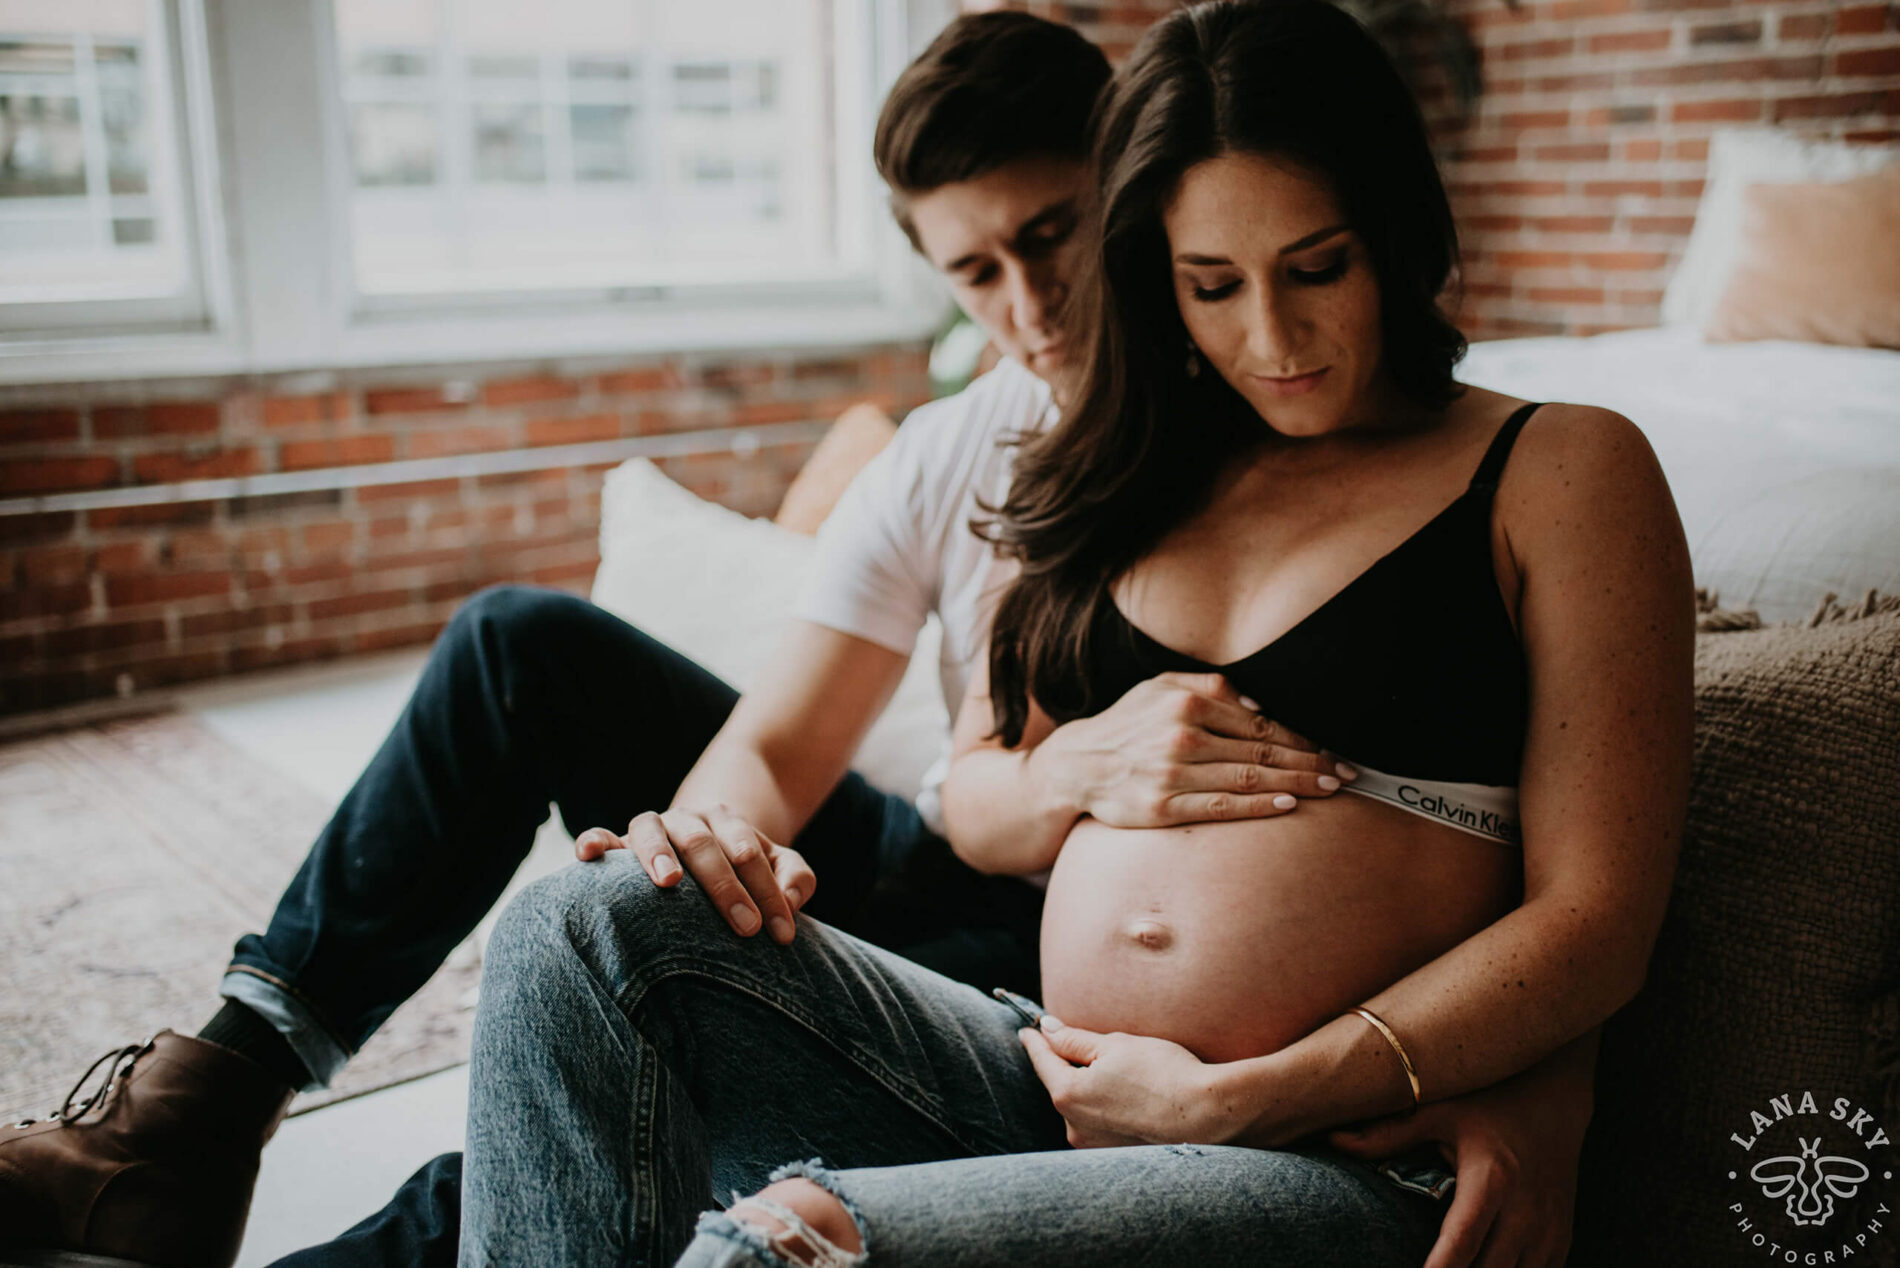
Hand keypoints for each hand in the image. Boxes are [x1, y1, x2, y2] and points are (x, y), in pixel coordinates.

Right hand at [573, 804, 815, 944]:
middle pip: (704, 844)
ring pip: (651, 830)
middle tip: (746, 927)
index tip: (781, 934)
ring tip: (669, 882)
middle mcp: (687, 820)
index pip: (750, 854)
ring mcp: (653, 829)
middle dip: (726, 886)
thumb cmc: (743, 869)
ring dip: (659, 854)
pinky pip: (603, 838)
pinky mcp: (620, 845)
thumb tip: (791, 901)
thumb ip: (795, 878)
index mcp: (727, 821)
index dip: (768, 893)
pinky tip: (588, 856)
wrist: (703, 842)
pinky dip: (594, 842)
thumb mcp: (778, 867)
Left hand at [1018, 1017, 1236, 1147]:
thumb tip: (1049, 1030)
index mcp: (1068, 1094)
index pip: (1042, 1060)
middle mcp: (1073, 1125)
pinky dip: (1104, 1105)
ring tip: (1117, 1070)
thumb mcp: (1116, 1044)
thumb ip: (1075, 1039)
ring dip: (1087, 1085)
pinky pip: (1098, 1121)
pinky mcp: (1112, 1154)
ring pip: (1080, 1104)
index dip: (1035, 1041)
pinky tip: (1127, 1094)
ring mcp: (1092, 1144)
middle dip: (1066, 1062)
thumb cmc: (1163, 1073)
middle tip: (1075, 1041)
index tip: (1029, 1029)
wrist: (1206, 1115)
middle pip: (1061, 1084)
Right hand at [1029, 672, 1352, 827]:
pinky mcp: (1163, 808)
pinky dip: (1259, 807)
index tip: (1332, 751)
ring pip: (1248, 780)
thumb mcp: (1159, 688)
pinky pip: (1222, 807)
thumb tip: (1259, 707)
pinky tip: (1288, 806)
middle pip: (1262, 753)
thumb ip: (1210, 689)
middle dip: (1311, 763)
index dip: (1302, 739)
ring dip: (1296, 785)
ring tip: (1330, 789)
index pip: (1259, 724)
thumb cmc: (1127, 725)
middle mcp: (1182, 736)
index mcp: (1186, 703)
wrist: (1077, 765)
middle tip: (1347, 775)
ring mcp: (1172, 774)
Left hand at [1325, 1055, 1592, 1267]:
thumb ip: (1389, 1132)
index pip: (1462, 1241)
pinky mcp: (1561, 1240)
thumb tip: (1334, 1139)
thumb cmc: (1489, 1103)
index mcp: (1491, 1179)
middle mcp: (1525, 1211)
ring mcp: (1548, 1230)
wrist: (1556, 1099)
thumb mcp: (1440, 1110)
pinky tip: (1482, 1267)